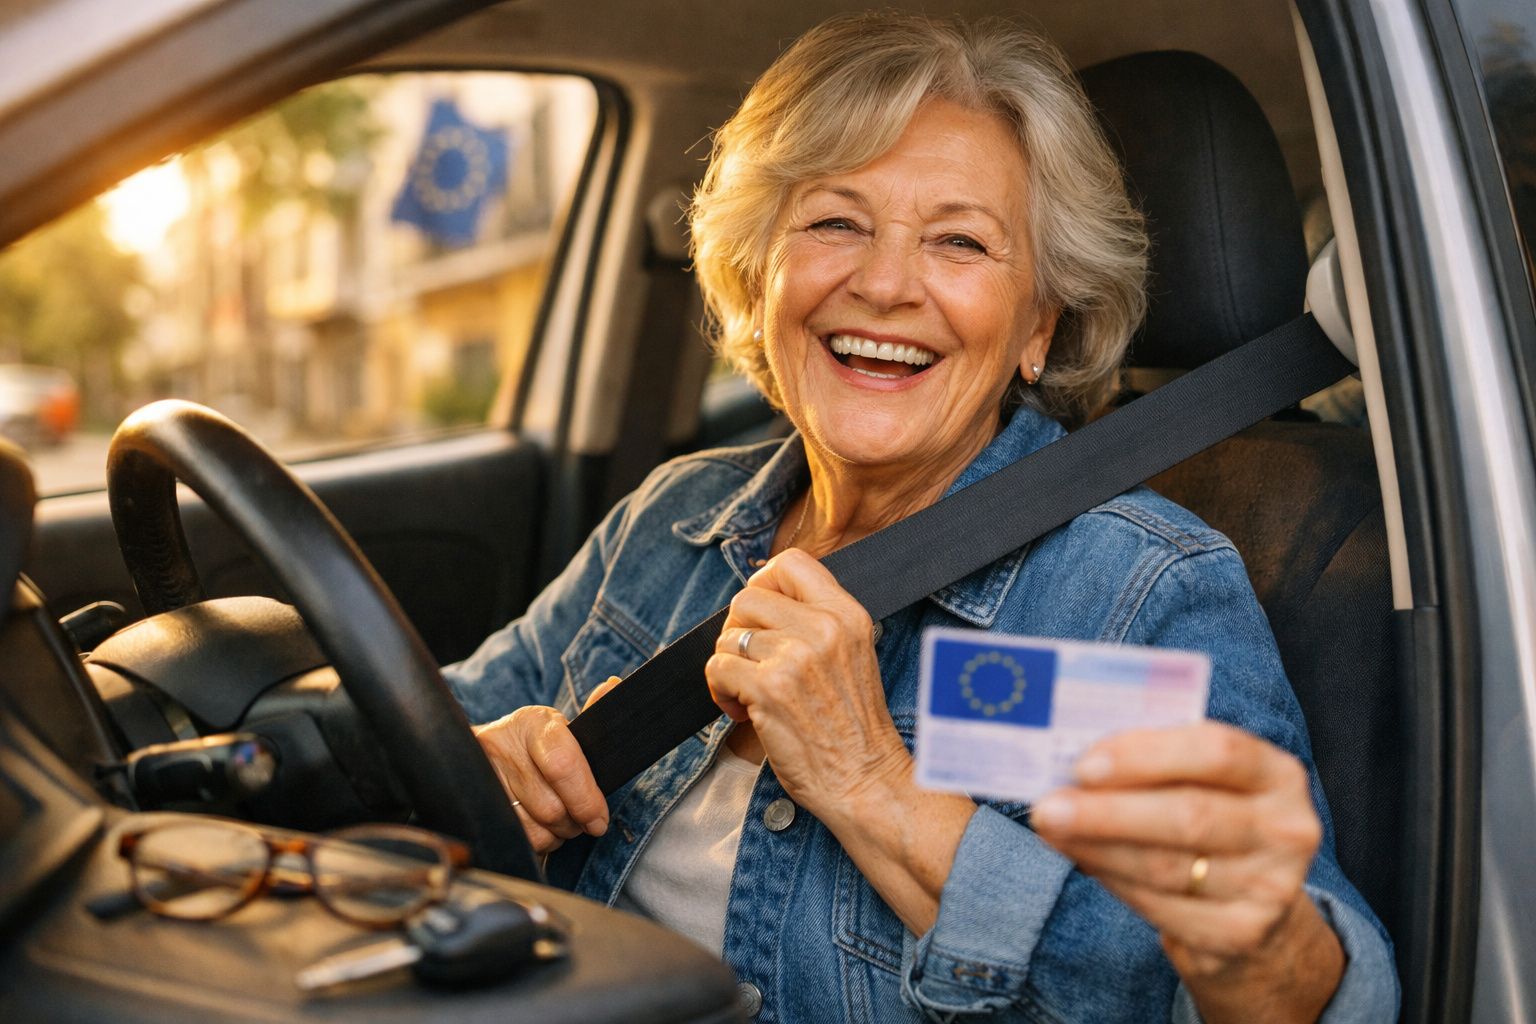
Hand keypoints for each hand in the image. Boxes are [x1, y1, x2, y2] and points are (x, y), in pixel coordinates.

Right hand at [471, 676, 619, 853]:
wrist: (471, 753)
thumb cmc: (529, 743)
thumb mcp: (555, 726)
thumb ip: (590, 713)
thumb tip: (614, 685)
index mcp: (532, 723)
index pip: (562, 765)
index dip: (586, 798)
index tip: (599, 819)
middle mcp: (503, 746)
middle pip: (552, 807)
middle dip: (575, 821)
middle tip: (582, 819)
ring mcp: (483, 778)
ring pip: (535, 829)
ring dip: (556, 833)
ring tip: (560, 820)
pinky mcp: (474, 806)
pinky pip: (518, 840)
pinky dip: (537, 841)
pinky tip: (538, 826)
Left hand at [704, 548, 907, 820]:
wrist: (866, 781)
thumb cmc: (854, 728)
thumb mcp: (852, 655)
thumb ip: (818, 622)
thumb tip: (763, 600)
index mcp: (847, 615)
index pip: (791, 562)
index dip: (763, 582)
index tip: (759, 615)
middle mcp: (823, 629)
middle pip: (748, 597)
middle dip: (737, 629)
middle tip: (748, 661)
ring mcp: (795, 658)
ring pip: (728, 636)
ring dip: (729, 666)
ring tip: (748, 694)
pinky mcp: (769, 689)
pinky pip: (717, 667)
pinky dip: (720, 691)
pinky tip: (741, 710)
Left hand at [1029, 721, 1343, 1020]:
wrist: (1257, 899)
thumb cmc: (1211, 814)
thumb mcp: (1201, 778)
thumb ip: (1154, 759)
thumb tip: (1071, 756)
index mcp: (1277, 774)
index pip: (1218, 751)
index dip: (1147, 755)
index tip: (1084, 763)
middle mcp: (1287, 830)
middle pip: (1189, 816)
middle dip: (1108, 811)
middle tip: (1047, 807)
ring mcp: (1270, 888)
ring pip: (1166, 867)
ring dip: (1097, 847)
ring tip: (1051, 829)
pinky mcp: (1241, 933)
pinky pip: (1160, 906)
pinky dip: (1111, 879)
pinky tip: (1081, 858)